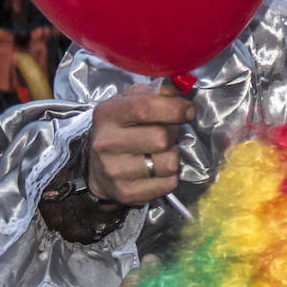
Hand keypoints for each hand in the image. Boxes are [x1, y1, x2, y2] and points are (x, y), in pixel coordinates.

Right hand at [88, 84, 192, 205]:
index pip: (145, 107)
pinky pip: (168, 183)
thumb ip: (156, 92)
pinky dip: (171, 175)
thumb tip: (180, 93)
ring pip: (169, 162)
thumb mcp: (131, 101)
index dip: (175, 108)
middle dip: (174, 133)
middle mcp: (106, 143)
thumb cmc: (122, 128)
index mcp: (107, 114)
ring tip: (162, 152)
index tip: (189, 110)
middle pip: (161, 137)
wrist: (98, 168)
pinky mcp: (126, 194)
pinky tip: (158, 169)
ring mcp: (114, 171)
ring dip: (174, 155)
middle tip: (169, 133)